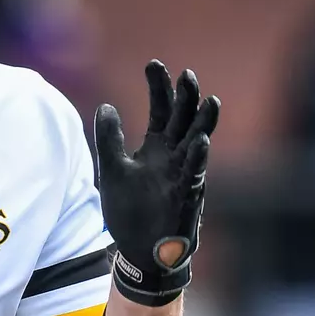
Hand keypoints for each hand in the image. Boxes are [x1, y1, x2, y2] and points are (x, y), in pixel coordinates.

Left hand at [95, 60, 218, 305]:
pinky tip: (200, 141)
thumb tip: (105, 105)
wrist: (140, 251)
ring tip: (208, 99)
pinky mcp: (186, 197)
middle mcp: (174, 157)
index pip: (161, 109)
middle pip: (184, 119)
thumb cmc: (130, 212)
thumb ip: (109, 139)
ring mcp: (183, 175)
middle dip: (186, 97)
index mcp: (156, 148)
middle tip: (186, 74)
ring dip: (203, 122)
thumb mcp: (111, 170)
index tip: (154, 63)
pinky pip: (194, 175)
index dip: (159, 87)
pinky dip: (197, 158)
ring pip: (198, 142)